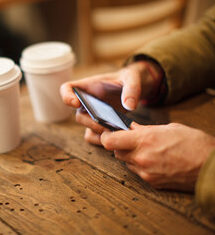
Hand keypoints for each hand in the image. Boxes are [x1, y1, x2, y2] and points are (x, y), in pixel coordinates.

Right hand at [60, 61, 160, 144]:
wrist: (133, 89)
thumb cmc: (128, 79)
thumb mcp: (132, 77)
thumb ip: (131, 89)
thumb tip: (129, 107)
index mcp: (88, 86)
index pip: (67, 89)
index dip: (67, 96)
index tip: (76, 103)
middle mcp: (86, 102)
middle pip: (79, 115)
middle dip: (90, 122)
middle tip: (105, 125)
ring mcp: (92, 116)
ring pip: (86, 128)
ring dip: (98, 132)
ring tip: (114, 132)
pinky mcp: (100, 126)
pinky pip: (94, 137)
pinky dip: (102, 140)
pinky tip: (116, 137)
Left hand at [100, 123, 214, 190]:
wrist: (211, 167)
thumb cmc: (194, 143)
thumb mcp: (169, 128)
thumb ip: (145, 130)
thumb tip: (131, 129)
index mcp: (144, 140)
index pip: (110, 141)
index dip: (106, 136)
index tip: (108, 133)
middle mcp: (141, 158)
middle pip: (116, 152)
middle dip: (119, 146)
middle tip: (130, 140)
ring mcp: (146, 172)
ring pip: (126, 163)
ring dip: (130, 156)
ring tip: (146, 150)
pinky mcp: (152, 182)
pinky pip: (138, 172)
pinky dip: (140, 166)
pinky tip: (154, 160)